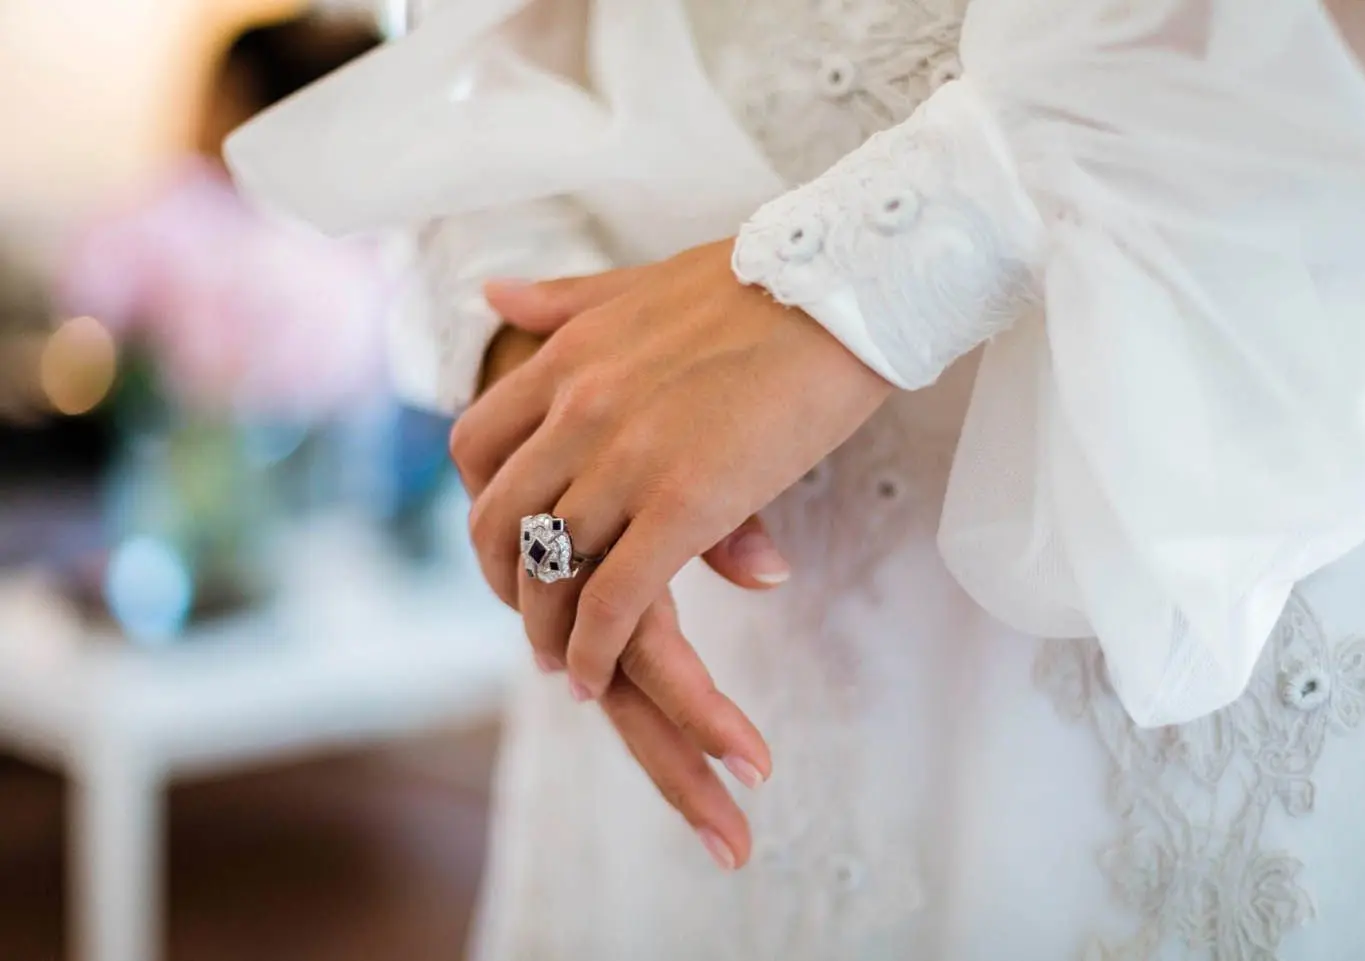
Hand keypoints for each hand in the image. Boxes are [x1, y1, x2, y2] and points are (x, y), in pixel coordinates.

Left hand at [463, 312, 795, 870]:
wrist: (847, 281)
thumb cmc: (763, 281)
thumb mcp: (640, 284)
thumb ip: (566, 301)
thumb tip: (495, 299)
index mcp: (568, 355)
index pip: (476, 445)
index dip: (483, 507)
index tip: (509, 542)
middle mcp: (580, 406)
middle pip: (499, 519)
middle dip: (506, 583)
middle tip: (534, 620)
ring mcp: (628, 456)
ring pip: (549, 567)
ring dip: (548, 630)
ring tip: (566, 665)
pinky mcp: (687, 501)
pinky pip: (614, 599)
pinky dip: (593, 652)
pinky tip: (595, 680)